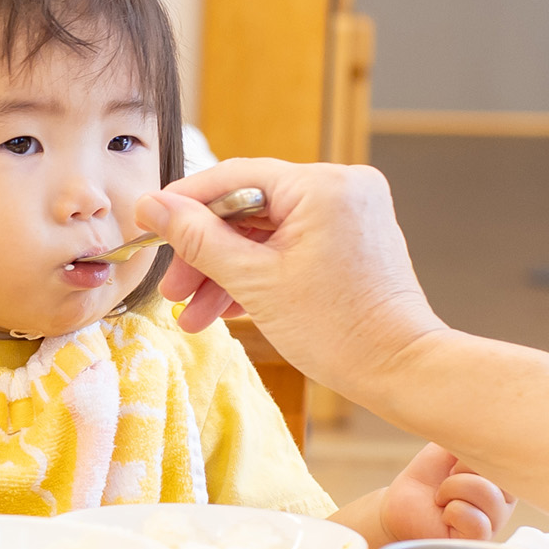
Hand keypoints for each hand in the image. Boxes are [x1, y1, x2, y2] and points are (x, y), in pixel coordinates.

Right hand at [134, 159, 445, 401]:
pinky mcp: (350, 240)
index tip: (148, 222)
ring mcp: (349, 214)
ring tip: (192, 313)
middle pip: (248, 208)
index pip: (234, 177)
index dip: (184, 202)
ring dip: (226, 270)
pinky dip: (257, 274)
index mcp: (324, 185)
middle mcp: (342, 188)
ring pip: (265, 232)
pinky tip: (224, 308)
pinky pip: (289, 246)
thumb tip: (151, 205)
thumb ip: (197, 238)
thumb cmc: (339, 330)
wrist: (400, 371)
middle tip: (172, 287)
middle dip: (205, 252)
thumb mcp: (253, 281)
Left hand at [380, 443, 515, 542]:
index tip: (456, 462)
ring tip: (442, 497)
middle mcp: (505, 499)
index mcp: (502, 476)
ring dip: (452, 488)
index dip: (474, 454)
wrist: (400, 503)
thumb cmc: (428, 477)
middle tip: (447, 479)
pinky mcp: (480, 540)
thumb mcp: (448, 447)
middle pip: (497, 472)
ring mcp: (495, 521)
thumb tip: (489, 429)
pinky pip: (476, 520)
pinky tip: (445, 514)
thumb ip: (470, 437)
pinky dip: (453, 511)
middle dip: (460, 470)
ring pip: (486, 492)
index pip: (506, 456)